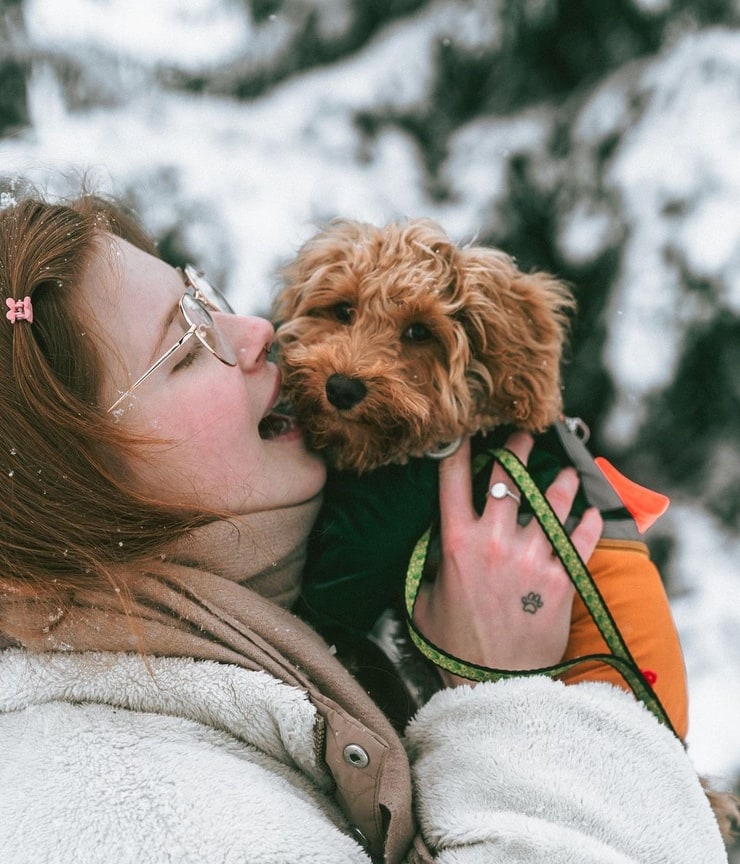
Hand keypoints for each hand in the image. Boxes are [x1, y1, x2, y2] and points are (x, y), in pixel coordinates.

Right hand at [412, 432, 603, 686]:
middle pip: (508, 478)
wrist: (494, 687)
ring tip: (567, 472)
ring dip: (560, 482)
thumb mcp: (423, 600)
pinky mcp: (562, 579)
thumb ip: (429, 563)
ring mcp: (532, 558)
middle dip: (517, 449)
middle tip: (526, 434)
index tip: (466, 429)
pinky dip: (590, 523)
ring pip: (551, 502)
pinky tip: (592, 512)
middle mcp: (495, 542)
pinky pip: (582, 539)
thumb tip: (434, 539)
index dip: (458, 446)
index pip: (452, 479)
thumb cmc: (454, 645)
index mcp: (456, 544)